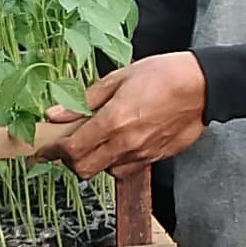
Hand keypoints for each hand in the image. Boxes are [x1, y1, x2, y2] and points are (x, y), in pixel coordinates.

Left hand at [56, 54, 208, 179]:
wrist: (203, 86)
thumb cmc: (162, 75)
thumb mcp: (118, 78)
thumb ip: (84, 101)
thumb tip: (55, 113)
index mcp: (113, 121)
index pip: (72, 149)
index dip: (52, 152)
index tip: (42, 150)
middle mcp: (126, 143)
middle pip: (84, 169)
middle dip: (70, 161)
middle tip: (68, 145)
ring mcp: (142, 153)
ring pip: (106, 172)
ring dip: (94, 161)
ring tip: (97, 141)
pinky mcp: (156, 158)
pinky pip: (127, 169)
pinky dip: (116, 162)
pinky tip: (119, 143)